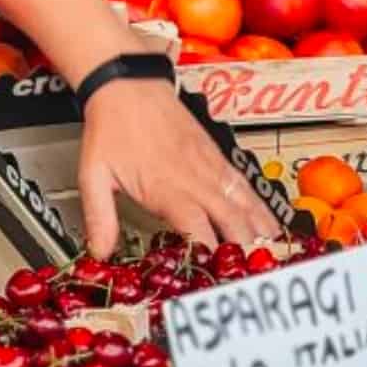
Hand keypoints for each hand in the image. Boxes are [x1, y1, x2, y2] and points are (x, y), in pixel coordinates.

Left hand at [77, 79, 277, 259]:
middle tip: (250, 280)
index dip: (209, 255)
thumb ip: (99, 216)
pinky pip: (246, 187)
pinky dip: (261, 209)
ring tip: (272, 260)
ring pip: (246, 205)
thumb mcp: (93, 174)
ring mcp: (211, 167)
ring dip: (259, 234)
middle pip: (232, 222)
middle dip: (243, 253)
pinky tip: (269, 226)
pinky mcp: (218, 157)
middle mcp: (195, 179)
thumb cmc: (112, 127)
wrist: (129, 85)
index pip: (197, 228)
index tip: (213, 279)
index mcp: (167, 187)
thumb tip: (99, 252)